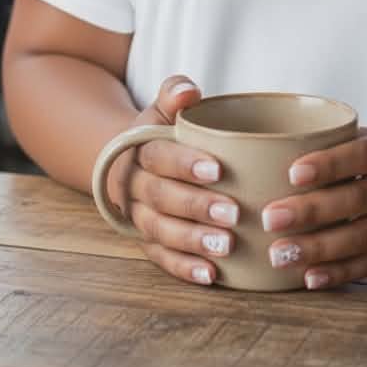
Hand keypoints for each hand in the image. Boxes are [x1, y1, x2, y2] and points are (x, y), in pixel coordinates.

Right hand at [106, 76, 239, 285]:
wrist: (132, 163)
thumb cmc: (162, 133)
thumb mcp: (164, 109)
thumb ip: (174, 93)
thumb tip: (189, 91)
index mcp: (140, 151)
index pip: (159, 158)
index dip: (186, 164)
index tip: (219, 170)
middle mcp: (135, 187)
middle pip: (162, 199)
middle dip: (197, 207)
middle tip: (234, 212)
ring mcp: (139, 217)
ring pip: (161, 232)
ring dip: (193, 241)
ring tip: (226, 246)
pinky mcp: (147, 243)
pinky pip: (162, 259)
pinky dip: (184, 268)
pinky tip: (211, 275)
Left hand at [260, 130, 366, 289]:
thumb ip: (348, 142)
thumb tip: (288, 144)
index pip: (361, 155)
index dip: (329, 163)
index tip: (293, 171)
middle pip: (355, 201)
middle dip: (310, 211)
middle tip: (269, 217)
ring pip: (360, 238)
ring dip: (317, 249)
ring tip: (279, 254)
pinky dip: (340, 273)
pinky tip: (310, 278)